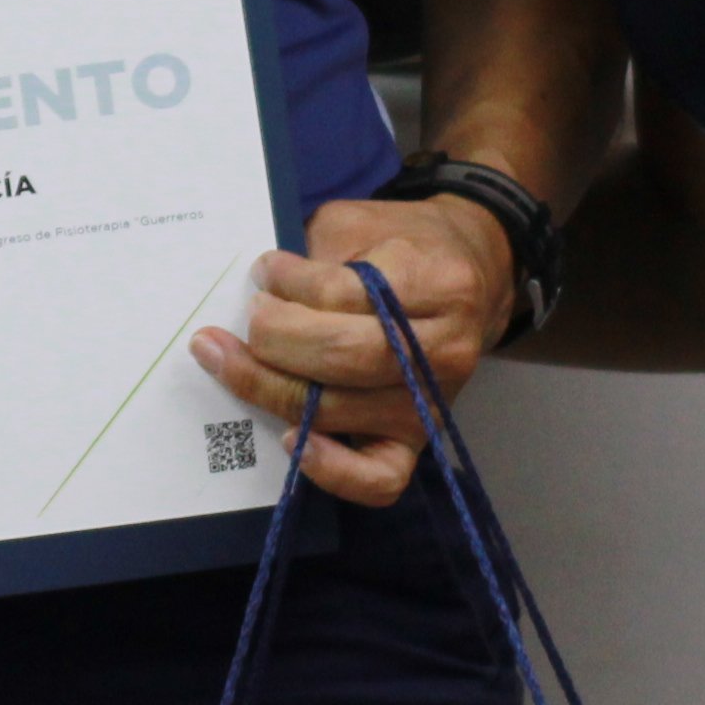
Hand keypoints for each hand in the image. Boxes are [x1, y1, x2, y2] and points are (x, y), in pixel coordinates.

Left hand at [187, 193, 512, 511]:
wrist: (473, 277)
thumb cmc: (405, 247)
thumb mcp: (362, 224)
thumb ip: (314, 254)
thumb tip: (257, 293)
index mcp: (438, 283)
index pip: (345, 293)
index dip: (290, 283)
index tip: (263, 271)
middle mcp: (446, 350)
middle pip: (341, 357)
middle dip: (273, 339)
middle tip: (244, 319)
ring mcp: (433, 403)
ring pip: (339, 411)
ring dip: (270, 388)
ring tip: (231, 359)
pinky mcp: (420, 441)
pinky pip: (379, 479)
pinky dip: (331, 471)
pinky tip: (289, 438)